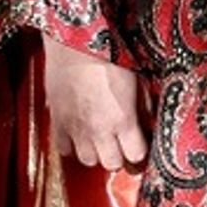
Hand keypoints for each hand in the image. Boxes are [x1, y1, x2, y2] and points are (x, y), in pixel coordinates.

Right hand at [42, 35, 149, 170]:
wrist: (74, 42)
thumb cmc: (107, 54)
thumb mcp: (135, 79)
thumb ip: (142, 105)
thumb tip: (149, 119)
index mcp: (122, 119)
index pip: (136, 155)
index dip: (140, 152)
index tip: (140, 146)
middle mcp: (99, 129)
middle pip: (111, 164)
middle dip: (119, 157)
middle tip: (121, 145)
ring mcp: (76, 127)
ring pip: (87, 161)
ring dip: (95, 153)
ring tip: (100, 139)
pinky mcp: (57, 120)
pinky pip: (63, 149)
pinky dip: (71, 146)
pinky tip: (79, 134)